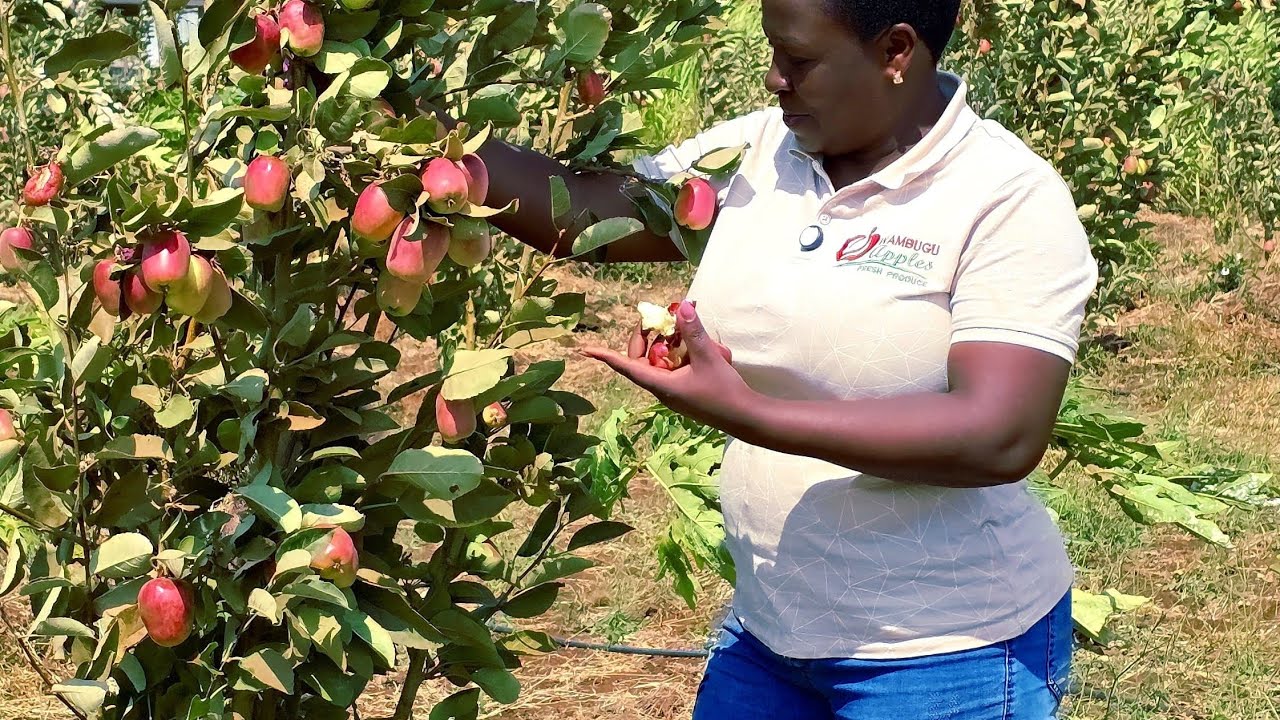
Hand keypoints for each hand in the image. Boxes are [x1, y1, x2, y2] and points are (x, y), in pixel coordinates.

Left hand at [580, 301, 753, 430]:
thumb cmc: (725, 392)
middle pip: (642, 360)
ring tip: (679, 327)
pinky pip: (674, 369)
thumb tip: (681, 307)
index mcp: (661, 384)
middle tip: (654, 319)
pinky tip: (695, 346)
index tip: (586, 349)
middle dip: (645, 338)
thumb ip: (693, 332)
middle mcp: (663, 389)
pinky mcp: (686, 391)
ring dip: (666, 345)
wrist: (747, 418)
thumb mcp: (709, 358)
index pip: (626, 366)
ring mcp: (675, 392)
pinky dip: (679, 355)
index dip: (606, 356)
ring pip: (659, 363)